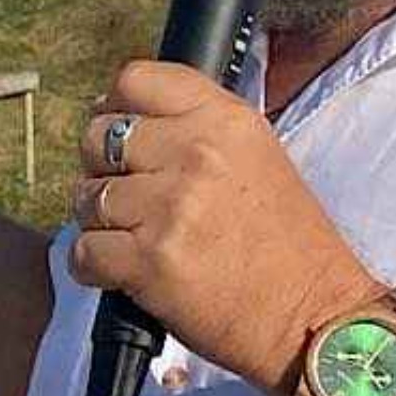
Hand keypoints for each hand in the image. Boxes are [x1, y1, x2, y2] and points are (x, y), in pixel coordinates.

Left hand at [68, 60, 380, 395]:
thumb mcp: (255, 157)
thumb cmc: (285, 245)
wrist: (312, 316)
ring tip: (136, 240)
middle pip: (98, 137)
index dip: (116, 109)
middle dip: (101, 171)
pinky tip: (124, 273)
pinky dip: (93, 267)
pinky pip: (83, 251)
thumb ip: (194, 129)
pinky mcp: (150, 260)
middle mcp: (196, 153)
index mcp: (224, 119)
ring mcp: (170, 206)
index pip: (134, 79)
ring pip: (86, 197)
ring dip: (99, 223)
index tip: (125, 140)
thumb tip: (114, 115)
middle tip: (130, 201)